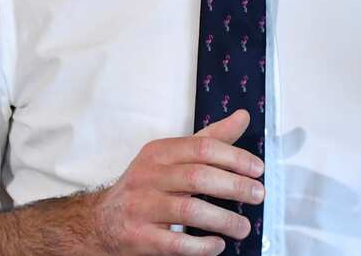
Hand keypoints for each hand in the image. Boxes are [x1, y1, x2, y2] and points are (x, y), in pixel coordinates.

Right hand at [88, 109, 264, 254]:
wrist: (101, 220)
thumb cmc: (147, 185)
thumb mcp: (173, 156)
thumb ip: (209, 139)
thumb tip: (242, 117)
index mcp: (159, 152)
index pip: (202, 148)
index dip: (234, 158)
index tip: (258, 169)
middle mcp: (148, 176)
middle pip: (198, 176)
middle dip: (234, 186)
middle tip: (258, 195)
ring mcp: (141, 207)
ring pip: (189, 210)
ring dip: (223, 220)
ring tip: (244, 228)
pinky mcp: (139, 237)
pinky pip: (175, 243)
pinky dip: (201, 246)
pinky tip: (217, 244)